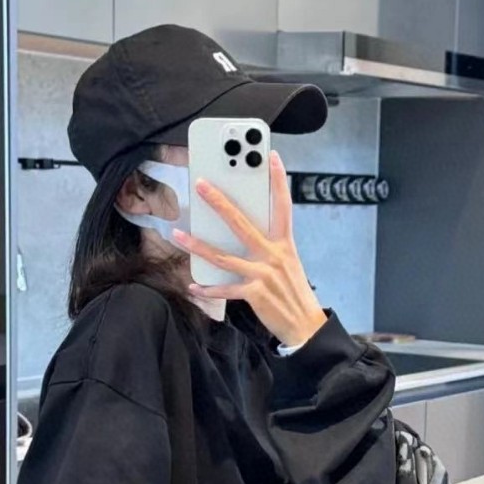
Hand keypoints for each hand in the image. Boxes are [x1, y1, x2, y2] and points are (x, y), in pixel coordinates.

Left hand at [172, 151, 327, 350]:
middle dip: (219, 202)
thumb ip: (269, 246)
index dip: (279, 180)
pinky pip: (225, 290)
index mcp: (284, 244)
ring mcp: (263, 274)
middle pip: (241, 223)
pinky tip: (192, 285)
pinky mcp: (255, 294)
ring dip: (198, 245)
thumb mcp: (288, 263)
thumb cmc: (294, 293)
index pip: (283, 205)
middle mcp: (273, 255)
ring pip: (223, 256)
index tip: (272, 157)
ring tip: (177, 234)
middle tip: (201, 184)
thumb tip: (245, 233)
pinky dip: (208, 289)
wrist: (306, 326)